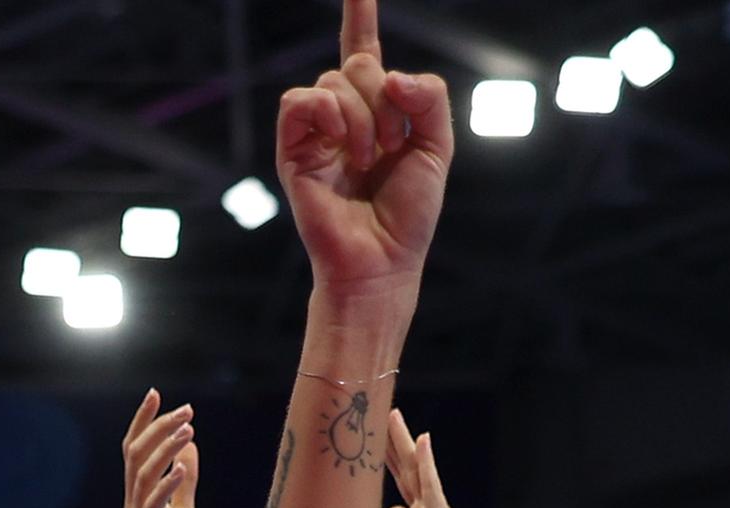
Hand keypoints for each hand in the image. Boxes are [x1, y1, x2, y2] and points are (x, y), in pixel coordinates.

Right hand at [119, 391, 199, 507]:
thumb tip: (189, 448)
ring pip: (143, 475)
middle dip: (158, 427)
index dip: (143, 421)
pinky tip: (182, 468)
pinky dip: (166, 485)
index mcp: (141, 497)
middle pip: (136, 455)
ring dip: (165, 449)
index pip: (135, 450)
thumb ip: (184, 484)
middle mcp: (134, 505)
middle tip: (186, 409)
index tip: (157, 393)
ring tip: (188, 429)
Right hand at [275, 0, 453, 307]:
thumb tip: (389, 74)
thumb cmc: (409, 214)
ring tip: (370, 160)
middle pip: (358, 63)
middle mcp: (343, 116)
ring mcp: (316, 132)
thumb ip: (428, 98)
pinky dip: (326, 111)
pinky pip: (300, 100)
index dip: (359, 15)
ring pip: (334, 80)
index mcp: (377, 111)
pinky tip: (341, 141)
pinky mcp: (292, 149)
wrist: (382, 261)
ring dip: (363, 116)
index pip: (365, 51)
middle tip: (393, 146)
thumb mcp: (437, 148)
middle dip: (384, 97)